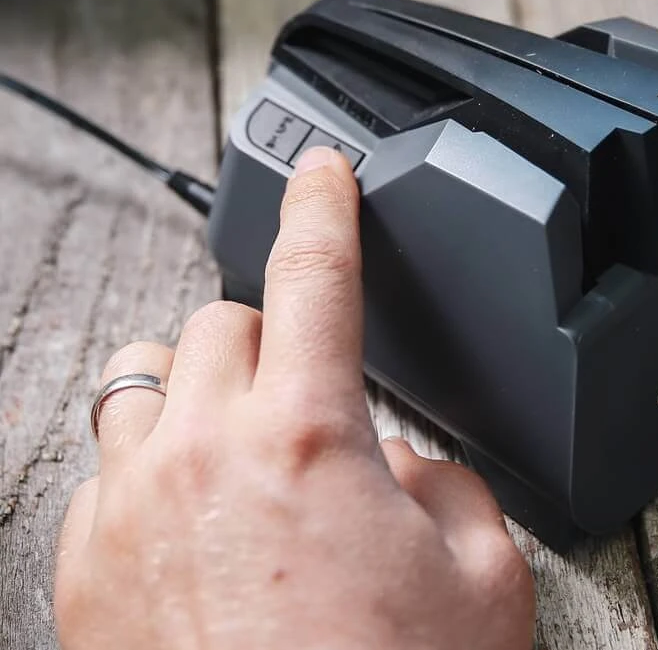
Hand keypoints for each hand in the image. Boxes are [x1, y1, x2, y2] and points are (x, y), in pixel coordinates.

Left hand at [54, 146, 534, 649]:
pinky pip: (104, 472)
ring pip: (142, 382)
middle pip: (217, 319)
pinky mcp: (80, 578)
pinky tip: (196, 522)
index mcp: (309, 438)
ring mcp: (126, 516)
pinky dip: (152, 468)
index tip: (321, 169)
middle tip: (314, 387)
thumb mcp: (484, 581)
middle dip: (271, 332)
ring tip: (243, 441)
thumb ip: (447, 487)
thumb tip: (402, 467)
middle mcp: (202, 458)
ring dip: (199, 389)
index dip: (324, 205)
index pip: (314, 274)